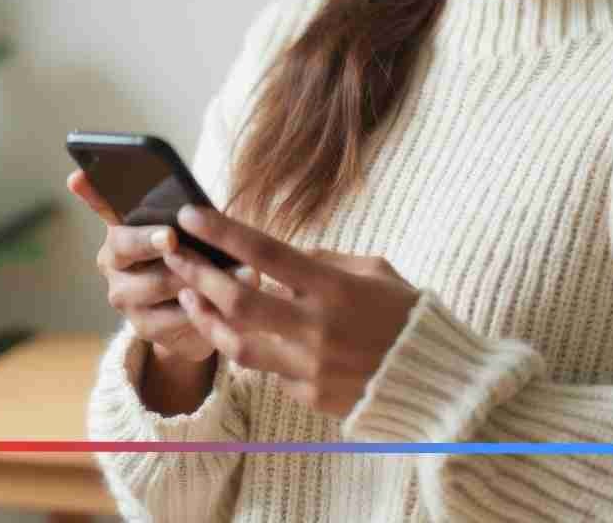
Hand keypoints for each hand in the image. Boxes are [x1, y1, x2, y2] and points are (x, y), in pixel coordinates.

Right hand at [66, 169, 215, 361]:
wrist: (197, 312)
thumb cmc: (193, 257)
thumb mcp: (191, 233)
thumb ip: (186, 220)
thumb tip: (198, 211)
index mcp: (120, 229)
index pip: (102, 205)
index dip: (90, 192)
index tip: (78, 177)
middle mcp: (112, 261)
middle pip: (126, 245)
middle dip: (150, 239)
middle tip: (170, 236)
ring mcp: (123, 296)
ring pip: (156, 283)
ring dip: (194, 276)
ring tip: (231, 267)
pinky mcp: (142, 327)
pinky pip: (172, 317)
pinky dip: (200, 308)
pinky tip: (222, 301)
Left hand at [162, 204, 419, 418]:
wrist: (436, 381)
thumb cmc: (407, 315)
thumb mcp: (374, 271)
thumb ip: (323, 262)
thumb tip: (278, 257)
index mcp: (335, 287)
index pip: (266, 252)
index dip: (223, 233)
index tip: (191, 217)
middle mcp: (317, 328)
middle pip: (237, 300)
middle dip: (198, 275)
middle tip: (175, 256)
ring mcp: (310, 367)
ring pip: (237, 344)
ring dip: (208, 319)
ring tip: (192, 297)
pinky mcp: (310, 396)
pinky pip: (269, 371)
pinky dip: (258, 351)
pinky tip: (251, 336)